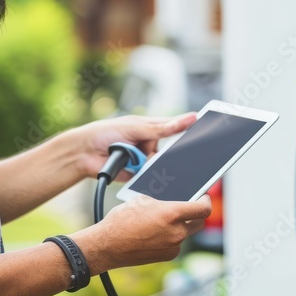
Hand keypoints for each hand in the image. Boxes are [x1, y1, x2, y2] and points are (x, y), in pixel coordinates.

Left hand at [69, 113, 196, 180]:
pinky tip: (142, 170)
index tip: (211, 127)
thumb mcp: (136, 126)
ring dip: (158, 164)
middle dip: (180, 153)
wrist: (83, 153)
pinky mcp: (139, 176)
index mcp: (152, 128)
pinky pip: (152, 178)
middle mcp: (151, 145)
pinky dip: (151, 176)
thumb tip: (190, 117)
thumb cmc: (106, 132)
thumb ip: (163, 127)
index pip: (177, 127)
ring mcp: (145, 161)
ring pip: (164, 165)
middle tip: (188, 152)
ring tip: (141, 156)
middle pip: (174, 150)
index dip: (192, 128)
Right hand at [72, 195, 212, 273]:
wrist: (108, 246)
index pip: (203, 209)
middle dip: (195, 213)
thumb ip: (163, 201)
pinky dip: (171, 237)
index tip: (203, 197)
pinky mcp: (167, 256)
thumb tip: (172, 201)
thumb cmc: (122, 220)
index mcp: (171, 215)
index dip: (205, 201)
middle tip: (188, 207)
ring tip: (164, 220)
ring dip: (180, 225)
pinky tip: (157, 232)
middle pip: (199, 222)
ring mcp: (173, 246)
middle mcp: (176, 232)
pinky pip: (176, 243)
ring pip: (186, 232)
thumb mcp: (142, 200)